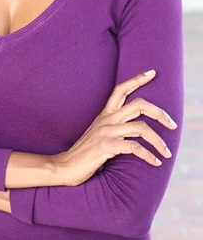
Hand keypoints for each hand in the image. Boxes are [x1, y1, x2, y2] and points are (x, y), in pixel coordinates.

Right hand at [52, 69, 177, 186]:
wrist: (66, 166)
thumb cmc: (86, 152)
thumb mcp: (100, 134)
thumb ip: (116, 128)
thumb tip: (137, 129)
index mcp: (105, 114)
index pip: (121, 90)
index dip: (137, 79)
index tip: (152, 72)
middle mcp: (107, 119)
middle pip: (138, 105)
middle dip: (159, 113)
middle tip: (173, 124)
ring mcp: (106, 131)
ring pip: (141, 127)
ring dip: (158, 141)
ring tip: (166, 153)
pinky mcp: (106, 146)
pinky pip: (134, 147)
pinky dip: (148, 155)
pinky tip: (154, 162)